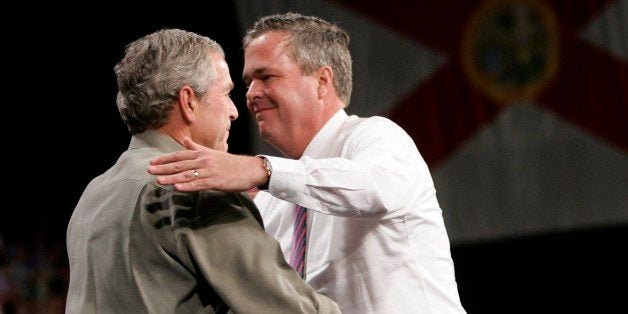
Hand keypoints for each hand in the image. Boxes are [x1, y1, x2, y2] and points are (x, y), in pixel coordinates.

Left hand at [148, 137, 268, 191]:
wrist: (249, 169)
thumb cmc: (230, 163)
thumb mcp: (212, 153)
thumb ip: (196, 147)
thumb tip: (185, 140)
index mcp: (202, 154)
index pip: (179, 155)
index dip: (165, 158)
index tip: (152, 161)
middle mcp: (204, 161)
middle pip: (180, 164)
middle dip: (164, 167)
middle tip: (149, 170)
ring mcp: (209, 171)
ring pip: (187, 175)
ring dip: (172, 178)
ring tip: (159, 180)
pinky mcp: (216, 182)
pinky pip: (199, 184)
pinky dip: (187, 186)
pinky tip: (177, 188)